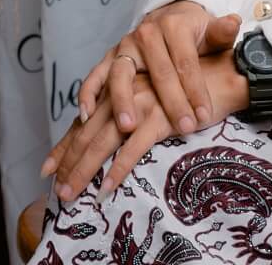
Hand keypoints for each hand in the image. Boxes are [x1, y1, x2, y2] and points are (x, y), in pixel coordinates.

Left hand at [44, 47, 246, 201]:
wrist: (223, 75)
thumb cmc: (189, 87)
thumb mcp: (153, 95)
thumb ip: (129, 109)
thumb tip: (110, 133)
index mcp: (121, 89)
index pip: (86, 121)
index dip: (65, 146)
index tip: (48, 169)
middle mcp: (126, 94)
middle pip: (88, 134)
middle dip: (69, 165)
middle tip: (57, 192)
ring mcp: (141, 105)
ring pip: (104, 142)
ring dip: (85, 170)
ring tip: (71, 194)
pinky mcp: (161, 117)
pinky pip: (134, 148)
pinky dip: (119, 169)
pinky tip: (107, 187)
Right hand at [75, 1, 240, 139]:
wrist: (169, 18)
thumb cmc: (194, 32)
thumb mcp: (212, 30)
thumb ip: (222, 31)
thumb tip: (234, 22)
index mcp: (173, 26)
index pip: (186, 63)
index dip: (196, 89)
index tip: (204, 115)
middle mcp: (146, 34)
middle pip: (158, 72)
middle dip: (172, 103)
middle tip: (184, 128)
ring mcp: (124, 46)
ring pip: (121, 74)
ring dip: (122, 101)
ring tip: (128, 126)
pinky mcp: (109, 58)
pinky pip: (94, 76)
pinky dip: (88, 95)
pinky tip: (87, 117)